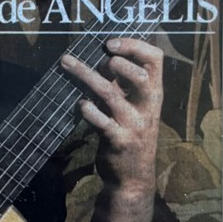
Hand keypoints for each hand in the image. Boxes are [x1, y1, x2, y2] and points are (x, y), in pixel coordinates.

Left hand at [61, 38, 162, 221]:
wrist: (133, 178)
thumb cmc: (130, 133)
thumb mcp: (134, 106)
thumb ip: (123, 84)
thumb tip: (102, 55)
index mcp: (154, 94)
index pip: (155, 60)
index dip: (135, 45)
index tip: (110, 43)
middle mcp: (148, 107)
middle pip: (140, 76)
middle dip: (117, 62)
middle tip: (99, 56)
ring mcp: (134, 125)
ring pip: (110, 94)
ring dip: (86, 76)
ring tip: (66, 63)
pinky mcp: (118, 141)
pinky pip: (100, 121)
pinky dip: (87, 109)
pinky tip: (80, 104)